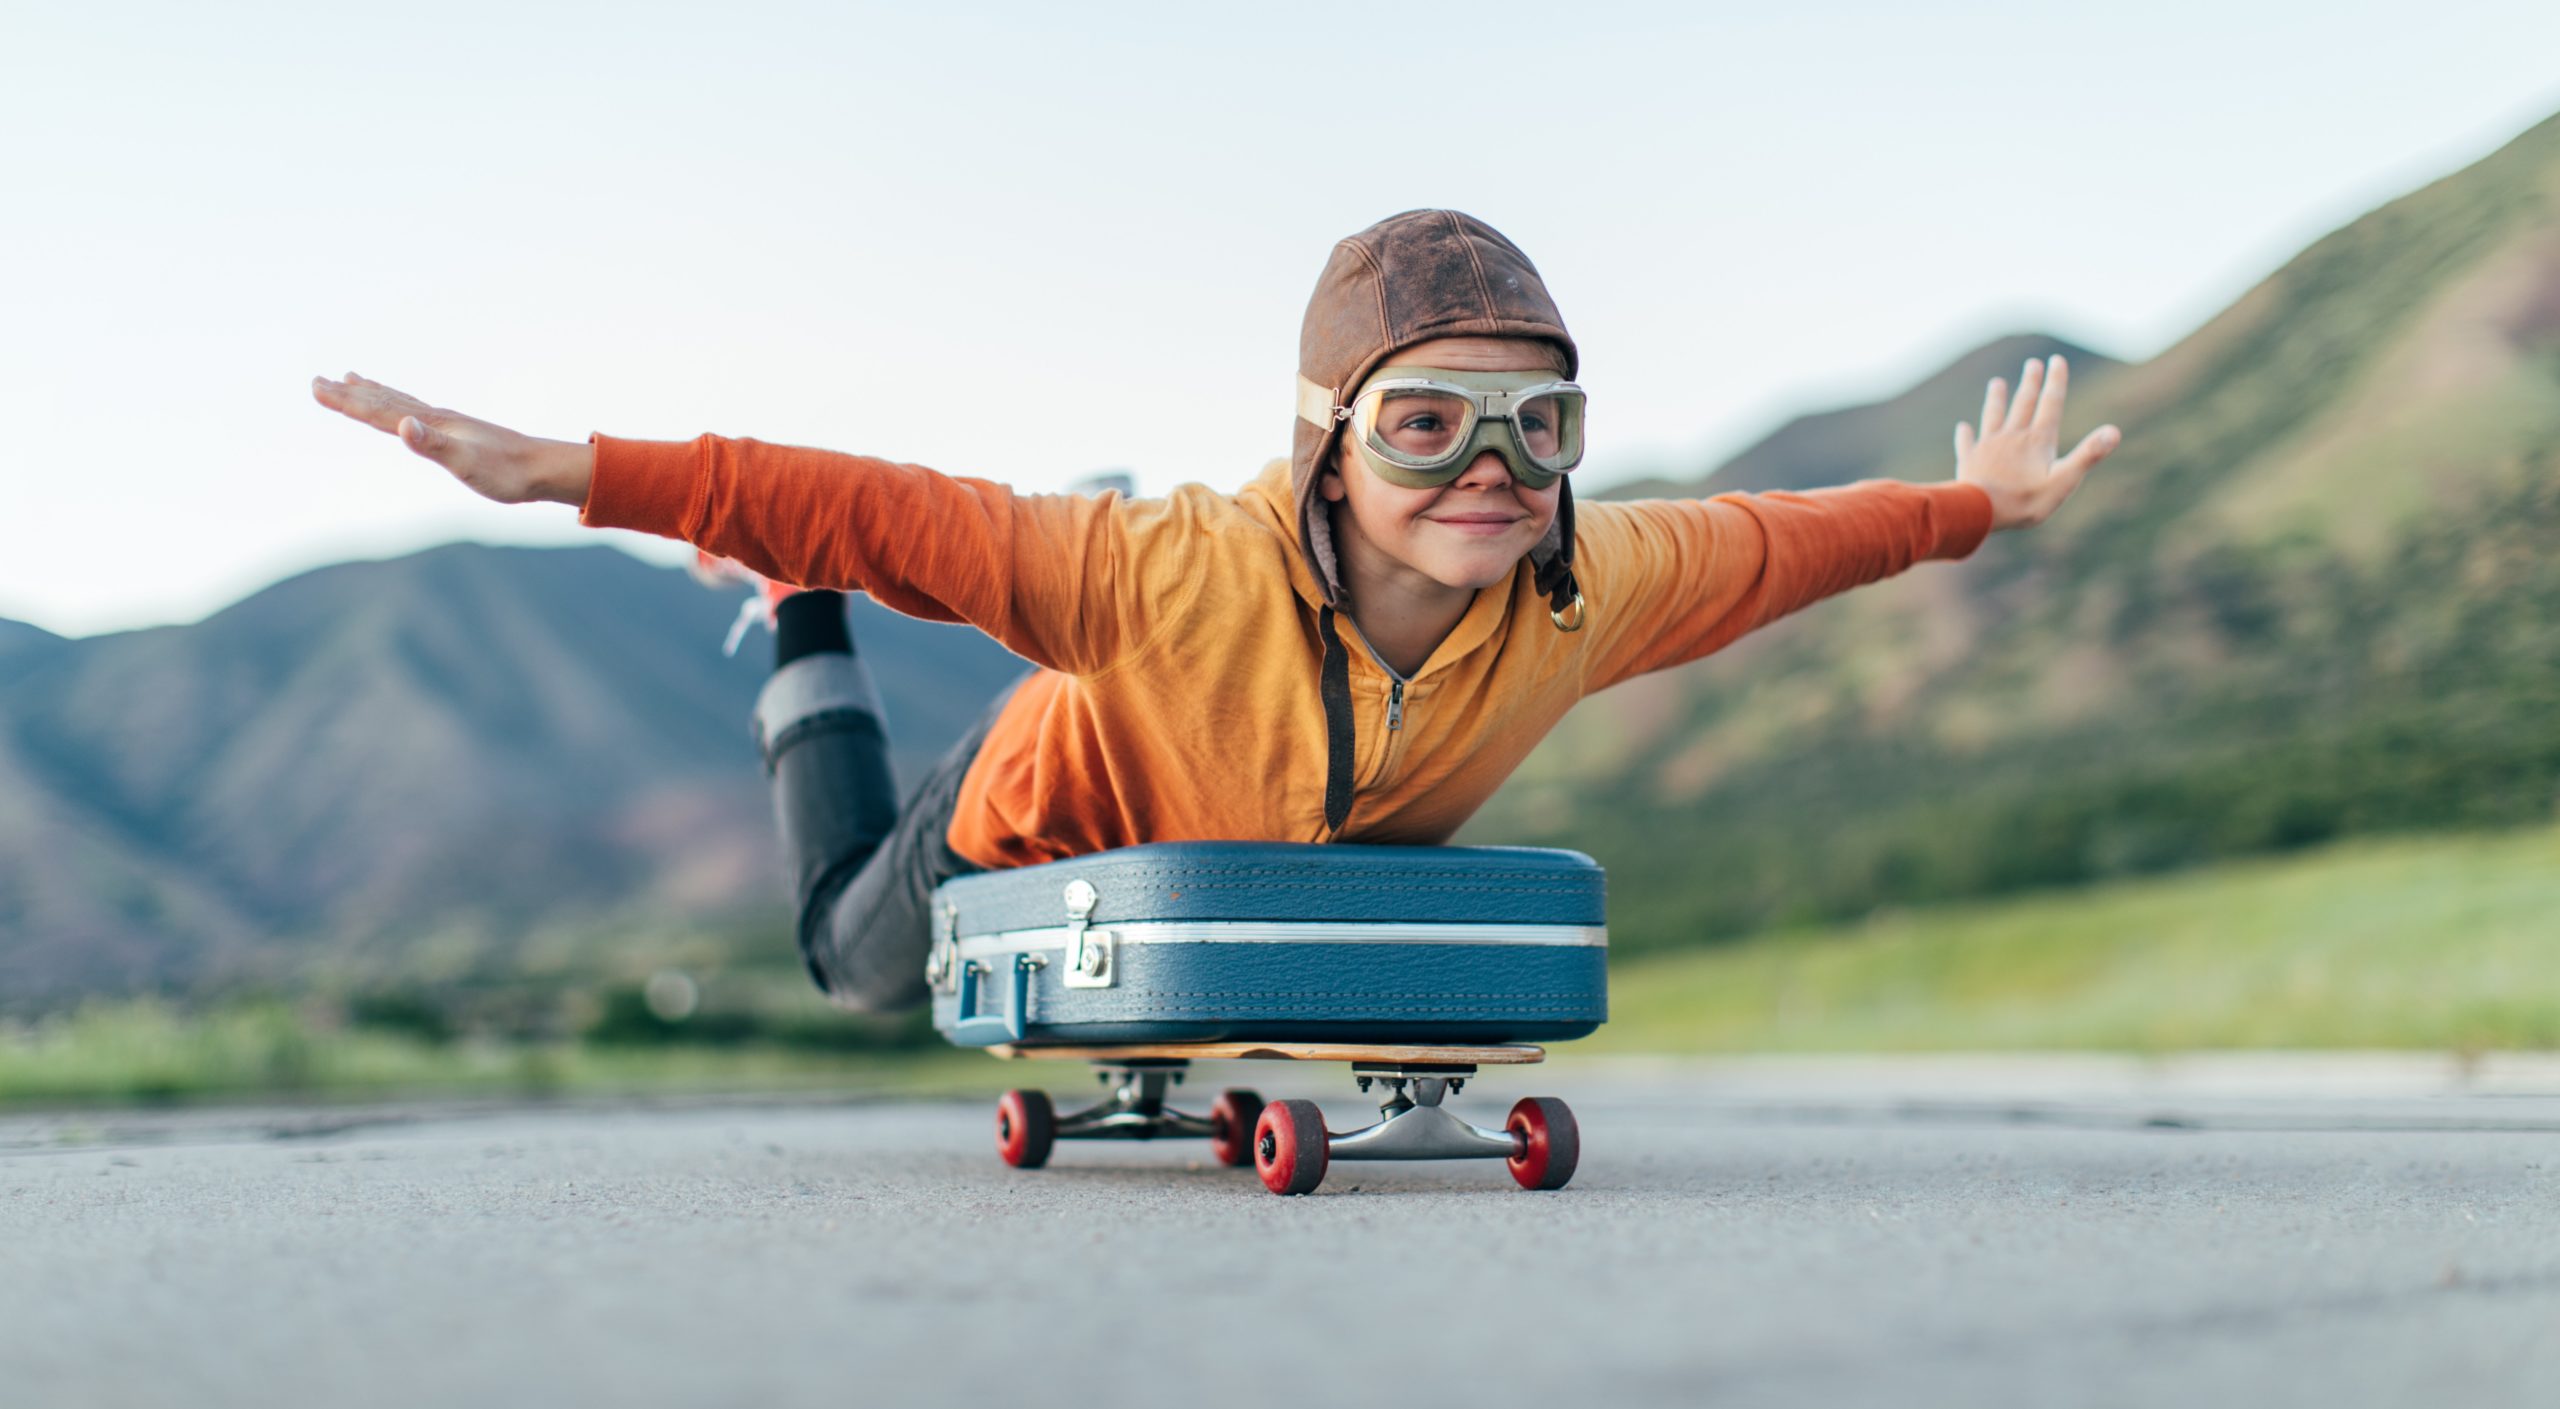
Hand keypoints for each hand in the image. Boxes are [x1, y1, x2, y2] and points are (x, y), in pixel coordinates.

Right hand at [310, 372, 594, 507]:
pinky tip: (403, 410)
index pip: (379, 410)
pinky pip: (417, 412)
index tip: (317, 387)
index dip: (346, 401)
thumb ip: (434, 446)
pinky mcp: (458, 432)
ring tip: (350, 379)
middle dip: (349, 393)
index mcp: (431, 425)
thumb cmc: (506, 473)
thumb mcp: (467, 464)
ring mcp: (447, 423)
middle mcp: (436, 418)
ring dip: (371, 392)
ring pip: (399, 402)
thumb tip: (403, 426)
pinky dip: (400, 405)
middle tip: (317, 380)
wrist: (542, 468)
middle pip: (383, 400)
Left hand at [1953, 354, 2121, 531]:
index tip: (2056, 360)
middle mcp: (2012, 436)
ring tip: (1996, 383)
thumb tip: (2115, 431)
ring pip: (1993, 416)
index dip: (2055, 381)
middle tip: (2033, 363)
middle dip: (2030, 382)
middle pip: (2023, 403)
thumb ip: (2089, 455)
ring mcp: (1988, 446)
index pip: (2051, 404)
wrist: (1981, 513)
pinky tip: (1963, 427)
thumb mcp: (2065, 480)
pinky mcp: (1969, 461)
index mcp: (2038, 440)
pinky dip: (1966, 435)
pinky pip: (1967, 443)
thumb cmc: (2026, 501)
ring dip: (1996, 399)